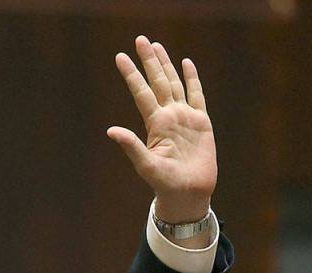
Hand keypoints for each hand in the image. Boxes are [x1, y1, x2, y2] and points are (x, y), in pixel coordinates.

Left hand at [107, 35, 216, 223]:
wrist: (188, 193)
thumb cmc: (164, 183)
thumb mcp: (145, 164)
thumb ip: (131, 146)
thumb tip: (111, 130)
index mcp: (154, 124)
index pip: (141, 92)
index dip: (131, 75)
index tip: (119, 57)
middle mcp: (168, 116)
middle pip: (157, 82)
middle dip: (149, 61)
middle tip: (140, 40)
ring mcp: (184, 117)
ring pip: (174, 84)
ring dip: (166, 65)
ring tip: (156, 46)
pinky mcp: (201, 122)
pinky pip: (197, 95)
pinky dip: (192, 79)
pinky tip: (186, 63)